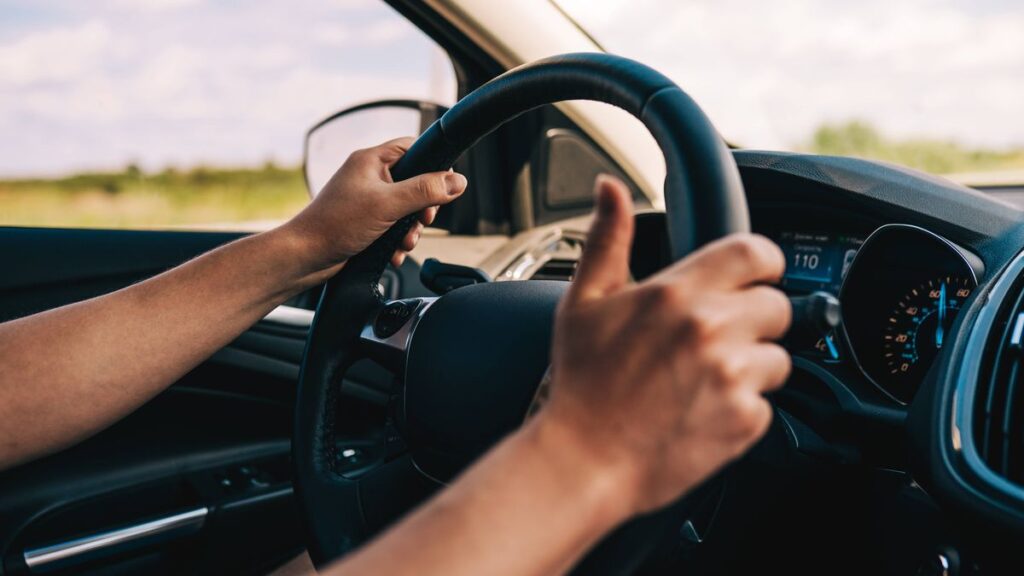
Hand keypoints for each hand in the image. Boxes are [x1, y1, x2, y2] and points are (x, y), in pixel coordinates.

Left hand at [283, 137, 467, 271]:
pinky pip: (393, 227)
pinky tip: (394, 253)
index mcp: (371, 160)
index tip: (443, 187)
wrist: (306, 257)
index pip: (413, 149)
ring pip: (406, 209)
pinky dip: (397, 241)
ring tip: (404, 243)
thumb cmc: (335, 225)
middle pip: (415, 183)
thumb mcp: (388, 204)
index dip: (432, 166)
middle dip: (422, 208)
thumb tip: (457, 181)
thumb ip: (425, 191)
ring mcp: (367, 200)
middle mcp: (369, 177)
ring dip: (411, 230)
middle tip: (422, 221)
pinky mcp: (365, 222)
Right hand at [538, 175, 790, 516]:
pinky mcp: (746, 421)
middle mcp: (712, 329)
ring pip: (778, 357)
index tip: (748, 278)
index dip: (759, 263)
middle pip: (778, 305)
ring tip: (703, 381)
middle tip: (713, 340)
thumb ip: (608, 238)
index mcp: (677, 293)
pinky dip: (742, 409)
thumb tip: (610, 188)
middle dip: (753, 319)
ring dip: (751, 366)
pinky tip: (702, 411)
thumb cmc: (581, 383)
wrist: (584, 461)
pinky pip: (768, 404)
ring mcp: (733, 377)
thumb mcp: (584, 300)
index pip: (756, 252)